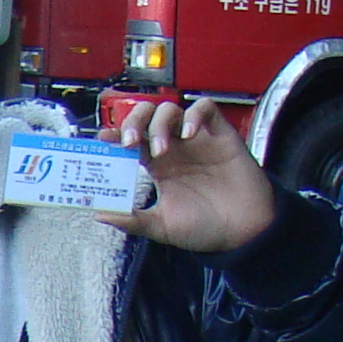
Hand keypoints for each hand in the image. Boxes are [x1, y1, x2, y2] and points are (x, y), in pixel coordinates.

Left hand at [112, 98, 278, 251]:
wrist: (243, 232)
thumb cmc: (205, 227)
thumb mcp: (162, 227)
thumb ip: (132, 220)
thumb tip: (98, 213)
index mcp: (156, 166)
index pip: (130, 140)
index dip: (115, 135)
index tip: (103, 140)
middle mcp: (173, 148)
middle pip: (146, 116)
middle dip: (134, 122)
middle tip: (130, 142)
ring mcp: (196, 140)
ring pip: (171, 109)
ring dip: (160, 124)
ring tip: (162, 149)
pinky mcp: (220, 135)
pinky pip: (205, 109)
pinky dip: (194, 114)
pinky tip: (189, 134)